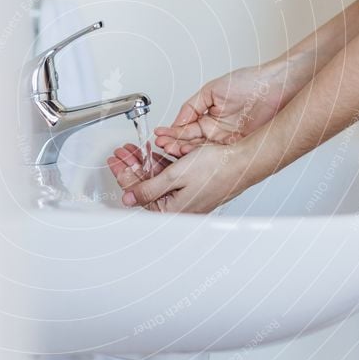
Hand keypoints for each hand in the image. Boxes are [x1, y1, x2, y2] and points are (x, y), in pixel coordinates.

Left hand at [117, 143, 252, 213]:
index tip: (115, 162)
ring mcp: (187, 195)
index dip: (124, 175)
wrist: (243, 161)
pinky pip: (171, 175)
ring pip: (158, 178)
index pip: (139, 193)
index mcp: (174, 209)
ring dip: (144, 163)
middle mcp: (180, 206)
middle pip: (146, 185)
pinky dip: (160, 163)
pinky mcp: (194, 185)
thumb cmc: (218, 169)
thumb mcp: (175, 176)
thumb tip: (129, 199)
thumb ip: (149, 188)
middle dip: (131, 166)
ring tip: (133, 150)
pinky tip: (153, 153)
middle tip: (120, 154)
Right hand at [155, 61, 288, 156]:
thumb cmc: (251, 82)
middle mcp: (217, 131)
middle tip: (162, 146)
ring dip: (186, 152)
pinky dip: (206, 156)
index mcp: (209, 117)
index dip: (172, 133)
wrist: (277, 86)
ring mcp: (228, 141)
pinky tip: (194, 156)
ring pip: (202, 151)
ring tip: (173, 150)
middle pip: (191, 143)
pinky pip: (219, 155)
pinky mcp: (240, 147)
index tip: (159, 136)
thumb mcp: (212, 90)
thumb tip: (177, 120)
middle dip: (175, 144)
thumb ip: (192, 106)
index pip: (185, 129)